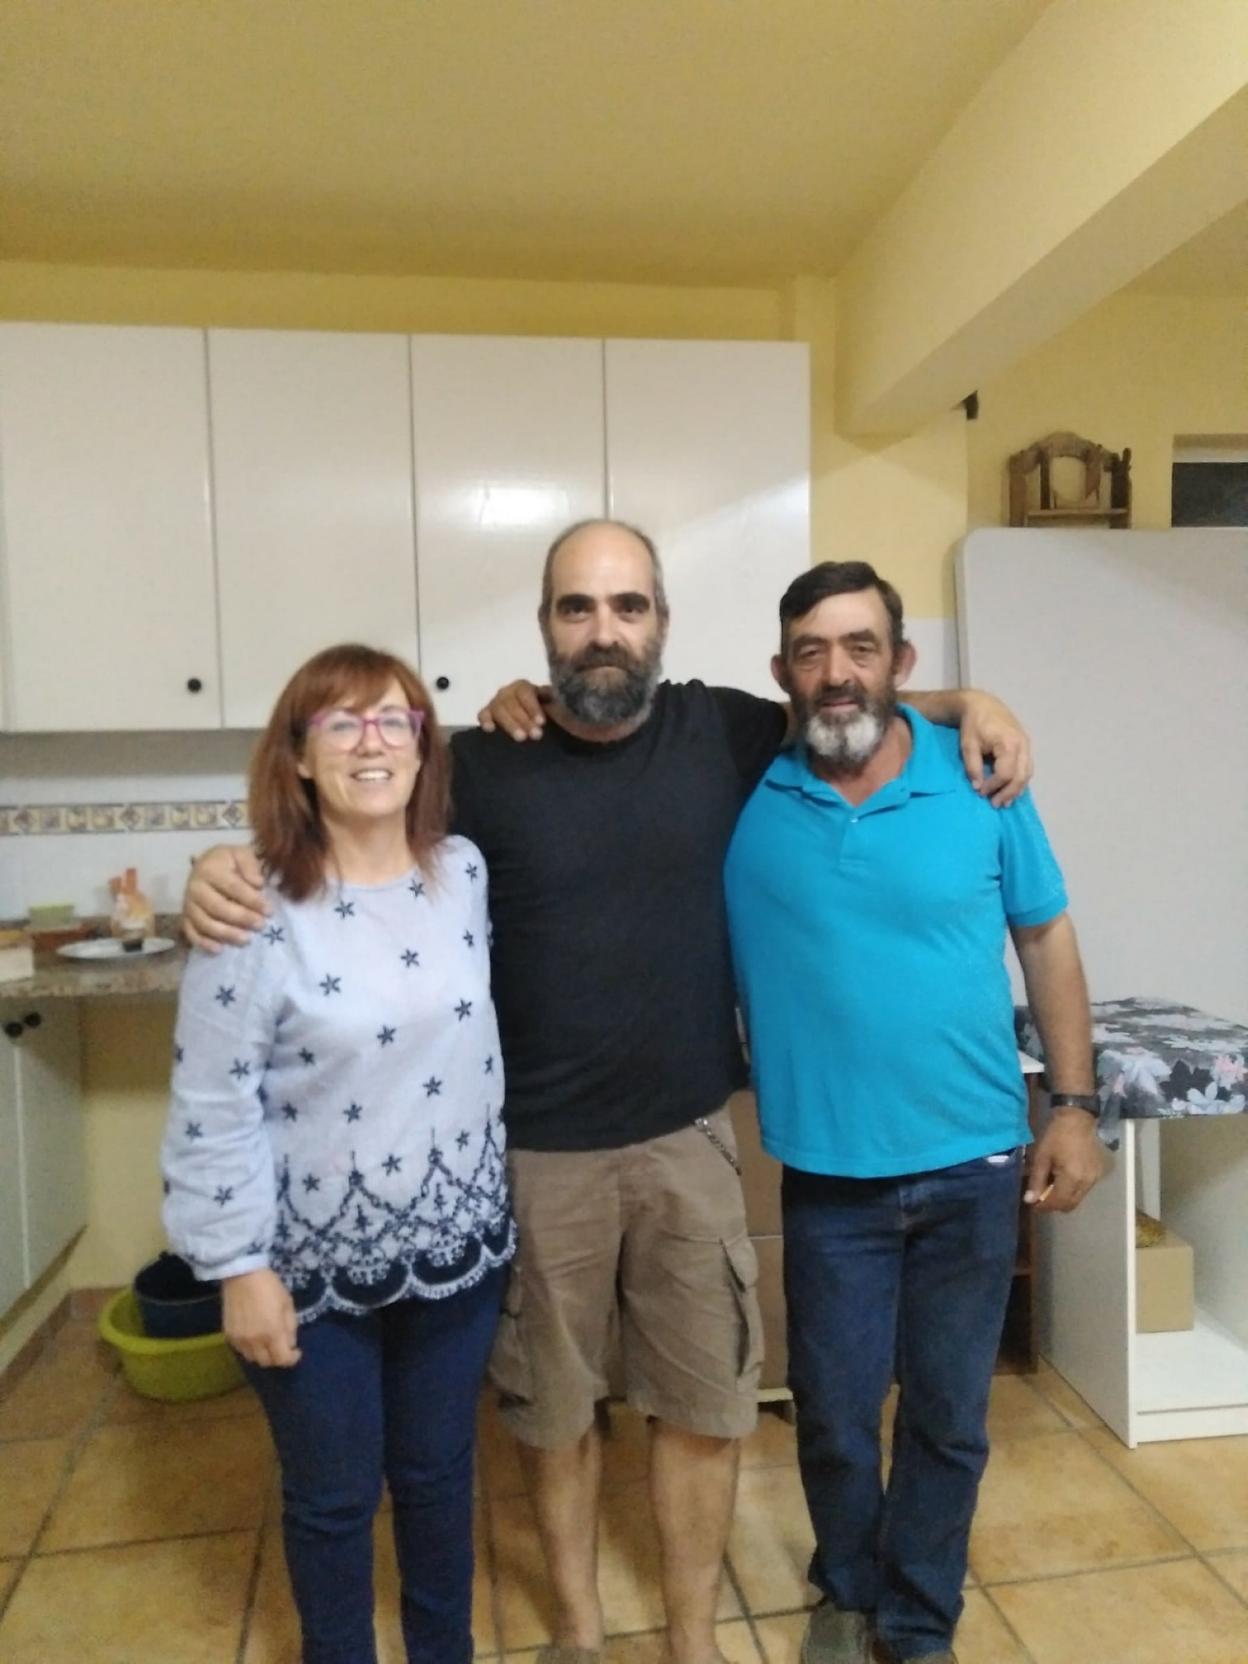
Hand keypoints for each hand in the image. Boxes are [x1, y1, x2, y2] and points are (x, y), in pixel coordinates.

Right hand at [183, 845, 268, 951]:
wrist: (207, 865)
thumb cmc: (229, 861)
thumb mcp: (242, 854)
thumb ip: (250, 865)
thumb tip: (257, 883)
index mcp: (208, 868)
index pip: (232, 887)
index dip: (251, 900)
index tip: (269, 910)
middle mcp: (194, 887)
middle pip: (218, 907)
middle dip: (241, 918)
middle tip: (260, 925)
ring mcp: (188, 904)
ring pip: (205, 922)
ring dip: (226, 934)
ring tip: (246, 940)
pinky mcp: (185, 917)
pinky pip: (191, 933)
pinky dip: (203, 943)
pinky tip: (219, 950)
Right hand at [222, 1269, 301, 1367]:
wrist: (242, 1275)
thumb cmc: (269, 1286)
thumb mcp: (287, 1304)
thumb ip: (290, 1327)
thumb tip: (290, 1344)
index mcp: (272, 1332)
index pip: (283, 1359)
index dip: (292, 1358)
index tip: (296, 1352)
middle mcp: (255, 1341)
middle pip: (267, 1362)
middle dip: (278, 1357)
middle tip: (282, 1347)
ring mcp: (240, 1339)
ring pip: (253, 1358)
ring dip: (263, 1354)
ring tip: (267, 1343)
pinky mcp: (228, 1335)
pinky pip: (241, 1350)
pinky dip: (249, 1348)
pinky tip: (254, 1337)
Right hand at [477, 680, 550, 740]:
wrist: (536, 727)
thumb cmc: (548, 715)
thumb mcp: (556, 707)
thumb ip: (557, 703)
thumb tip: (555, 698)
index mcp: (524, 687)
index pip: (525, 692)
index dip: (532, 707)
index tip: (541, 722)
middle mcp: (508, 692)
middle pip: (511, 702)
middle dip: (524, 719)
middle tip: (536, 735)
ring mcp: (496, 702)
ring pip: (498, 709)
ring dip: (510, 724)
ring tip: (521, 738)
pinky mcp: (487, 714)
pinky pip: (482, 715)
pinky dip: (485, 721)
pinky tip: (490, 729)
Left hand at [958, 692, 1032, 806]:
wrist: (982, 704)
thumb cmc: (973, 724)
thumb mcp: (968, 745)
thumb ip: (973, 767)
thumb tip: (977, 787)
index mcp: (1008, 743)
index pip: (1005, 773)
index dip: (994, 786)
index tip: (981, 792)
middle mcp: (1022, 745)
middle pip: (1021, 776)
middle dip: (1008, 793)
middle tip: (995, 804)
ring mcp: (1027, 744)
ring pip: (1027, 773)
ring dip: (1016, 789)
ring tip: (1004, 802)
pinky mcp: (1026, 745)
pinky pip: (1027, 767)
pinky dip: (1020, 780)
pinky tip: (1011, 789)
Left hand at [1025, 1109, 1103, 1211]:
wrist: (1077, 1119)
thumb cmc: (1056, 1136)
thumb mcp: (1041, 1157)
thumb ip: (1036, 1181)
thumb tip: (1030, 1200)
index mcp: (1072, 1178)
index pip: (1058, 1202)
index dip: (1044, 1207)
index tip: (1033, 1205)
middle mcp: (1086, 1182)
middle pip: (1070, 1205)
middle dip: (1054, 1205)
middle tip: (1041, 1197)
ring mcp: (1095, 1178)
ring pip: (1078, 1198)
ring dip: (1064, 1197)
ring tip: (1052, 1186)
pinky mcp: (1099, 1173)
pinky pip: (1084, 1189)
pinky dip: (1073, 1189)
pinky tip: (1064, 1178)